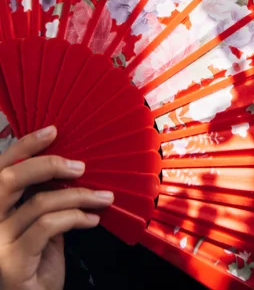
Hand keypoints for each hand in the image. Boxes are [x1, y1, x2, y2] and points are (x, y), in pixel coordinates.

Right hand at [0, 126, 113, 289]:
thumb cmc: (38, 263)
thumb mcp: (39, 223)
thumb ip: (42, 198)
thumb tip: (67, 165)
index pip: (2, 167)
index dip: (25, 145)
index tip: (53, 130)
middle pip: (10, 178)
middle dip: (49, 164)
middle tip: (81, 166)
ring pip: (39, 202)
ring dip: (78, 195)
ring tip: (102, 197)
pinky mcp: (12, 261)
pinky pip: (48, 226)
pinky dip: (75, 217)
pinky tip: (91, 219)